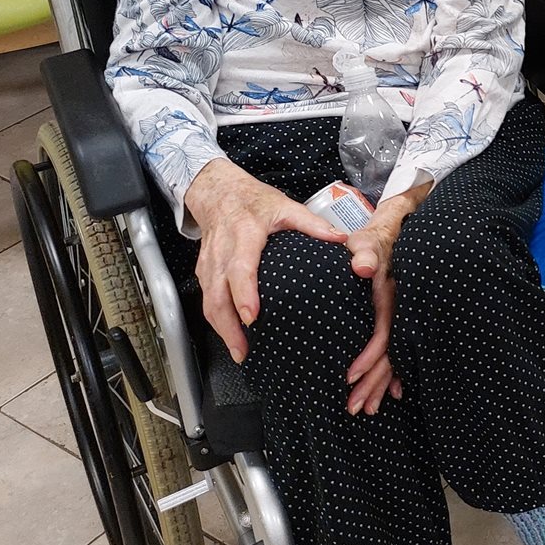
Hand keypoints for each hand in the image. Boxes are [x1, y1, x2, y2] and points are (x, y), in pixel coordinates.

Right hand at [183, 158, 347, 364]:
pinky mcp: (203, 272)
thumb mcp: (286, 206)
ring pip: (208, 301)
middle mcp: (222, 252)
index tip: (252, 316)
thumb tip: (340, 239)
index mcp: (244, 235)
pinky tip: (230, 335)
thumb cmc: (254, 202)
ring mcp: (209, 264)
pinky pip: (206, 300)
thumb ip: (312, 224)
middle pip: (218, 294)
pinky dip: (216, 321)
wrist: (220, 193)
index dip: (244, 294)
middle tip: (244, 348)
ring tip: (240, 350)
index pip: (240, 269)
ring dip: (221, 329)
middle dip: (228, 324)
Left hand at [343, 193, 417, 415]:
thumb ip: (365, 253)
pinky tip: (393, 394)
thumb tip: (364, 267)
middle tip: (356, 408)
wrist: (390, 235)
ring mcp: (400, 318)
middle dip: (374, 383)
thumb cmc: (371, 240)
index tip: (349, 377)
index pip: (382, 333)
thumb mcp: (367, 241)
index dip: (368, 357)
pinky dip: (395, 376)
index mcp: (390, 296)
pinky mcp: (397, 322)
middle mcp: (398, 311)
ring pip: (395, 358)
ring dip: (382, 385)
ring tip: (367, 408)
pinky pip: (398, 353)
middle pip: (390, 354)